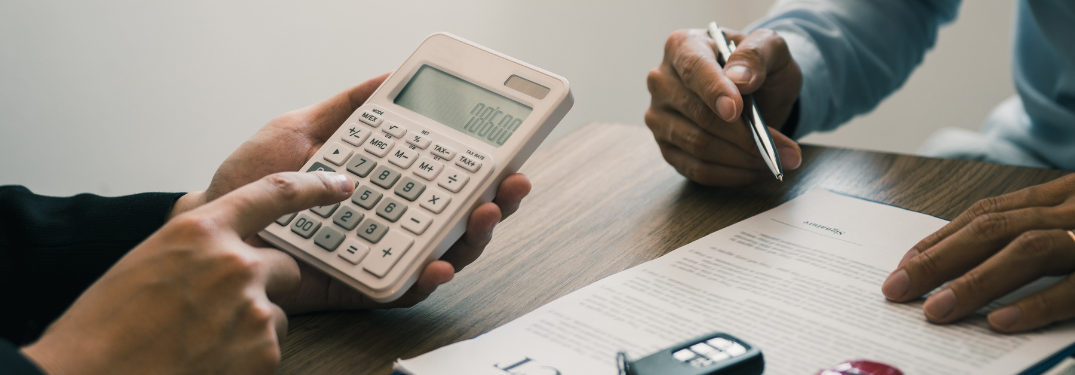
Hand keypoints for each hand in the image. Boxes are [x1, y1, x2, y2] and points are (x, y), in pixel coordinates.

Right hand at [21, 172, 355, 374]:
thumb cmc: (105, 328)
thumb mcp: (147, 264)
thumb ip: (195, 246)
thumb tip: (220, 241)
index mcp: (199, 232)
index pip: (274, 193)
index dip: (315, 186)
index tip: (342, 184)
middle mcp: (234, 263)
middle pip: (284, 267)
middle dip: (263, 287)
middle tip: (217, 313)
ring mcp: (253, 307)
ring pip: (275, 312)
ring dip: (250, 327)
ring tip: (199, 343)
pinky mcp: (264, 350)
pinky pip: (270, 347)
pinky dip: (247, 358)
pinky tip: (207, 362)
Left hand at [173, 73, 531, 312]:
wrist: (211, 225)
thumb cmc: (249, 183)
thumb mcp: (300, 129)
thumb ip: (347, 108)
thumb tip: (387, 77)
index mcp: (384, 181)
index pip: (446, 174)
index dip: (482, 165)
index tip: (506, 149)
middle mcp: (391, 218)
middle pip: (459, 214)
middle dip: (496, 200)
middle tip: (510, 184)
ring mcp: (381, 252)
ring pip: (445, 252)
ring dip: (473, 237)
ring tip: (483, 215)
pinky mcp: (363, 286)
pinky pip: (404, 287)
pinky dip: (426, 278)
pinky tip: (436, 262)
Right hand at [645, 28, 802, 185]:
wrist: (756, 89)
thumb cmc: (758, 66)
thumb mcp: (770, 48)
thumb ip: (757, 54)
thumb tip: (740, 80)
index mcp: (682, 47)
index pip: (694, 71)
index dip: (714, 91)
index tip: (737, 110)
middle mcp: (662, 82)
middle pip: (699, 115)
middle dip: (745, 137)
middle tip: (783, 150)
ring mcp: (660, 118)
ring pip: (699, 147)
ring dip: (743, 159)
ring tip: (776, 161)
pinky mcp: (667, 148)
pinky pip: (697, 170)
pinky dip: (731, 175)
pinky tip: (756, 171)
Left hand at [882, 174, 1074, 331]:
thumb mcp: (1072, 222)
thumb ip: (1030, 233)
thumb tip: (962, 268)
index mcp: (1057, 199)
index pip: (986, 214)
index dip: (941, 240)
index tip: (902, 268)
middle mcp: (1069, 212)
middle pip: (994, 228)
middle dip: (940, 259)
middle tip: (898, 289)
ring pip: (1028, 249)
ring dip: (975, 280)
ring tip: (936, 310)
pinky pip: (1072, 289)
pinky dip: (1034, 304)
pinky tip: (998, 321)